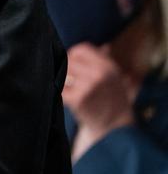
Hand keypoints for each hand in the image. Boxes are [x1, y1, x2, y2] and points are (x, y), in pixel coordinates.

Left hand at [63, 43, 134, 159]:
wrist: (114, 127)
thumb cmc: (111, 99)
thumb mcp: (113, 77)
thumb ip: (103, 60)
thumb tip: (101, 45)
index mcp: (107, 66)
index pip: (80, 49)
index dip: (72, 55)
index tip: (71, 64)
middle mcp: (100, 74)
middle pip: (68, 60)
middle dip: (65, 69)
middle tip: (67, 80)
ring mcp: (89, 86)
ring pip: (62, 74)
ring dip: (61, 80)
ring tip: (67, 88)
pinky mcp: (78, 99)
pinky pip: (59, 89)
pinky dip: (59, 92)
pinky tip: (65, 98)